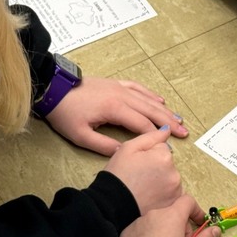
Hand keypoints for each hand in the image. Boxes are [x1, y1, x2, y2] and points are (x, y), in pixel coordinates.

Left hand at [45, 76, 187, 155]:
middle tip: (184, 132)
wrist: (52, 88)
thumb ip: (104, 146)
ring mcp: (119, 87)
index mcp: (115, 108)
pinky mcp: (115, 83)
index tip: (168, 146)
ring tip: (178, 119)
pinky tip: (159, 101)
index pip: (142, 124)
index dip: (156, 136)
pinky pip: (138, 88)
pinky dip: (151, 95)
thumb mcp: (80, 135)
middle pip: (151, 111)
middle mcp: (122, 95)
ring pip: (147, 99)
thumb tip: (125, 153)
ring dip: (164, 110)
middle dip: (169, 122)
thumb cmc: (64, 113)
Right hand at [103, 127, 182, 213]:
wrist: (112, 205)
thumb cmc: (118, 175)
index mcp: (164, 156)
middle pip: (168, 163)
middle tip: (139, 176)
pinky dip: (164, 193)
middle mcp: (175, 172)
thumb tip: (167, 129)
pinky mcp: (173, 203)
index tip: (138, 163)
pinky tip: (150, 196)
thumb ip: (151, 136)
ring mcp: (176, 190)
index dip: (148, 154)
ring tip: (143, 187)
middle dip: (157, 166)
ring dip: (161, 180)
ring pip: (170, 177)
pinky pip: (172, 192)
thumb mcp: (128, 148)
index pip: (162, 147)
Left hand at [118, 194, 219, 236]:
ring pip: (158, 221)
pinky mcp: (128, 232)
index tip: (198, 223)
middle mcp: (155, 214)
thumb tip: (214, 230)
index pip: (188, 201)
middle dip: (181, 226)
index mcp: (172, 216)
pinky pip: (144, 229)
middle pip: (174, 213)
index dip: (196, 211)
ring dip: (165, 231)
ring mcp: (139, 222)